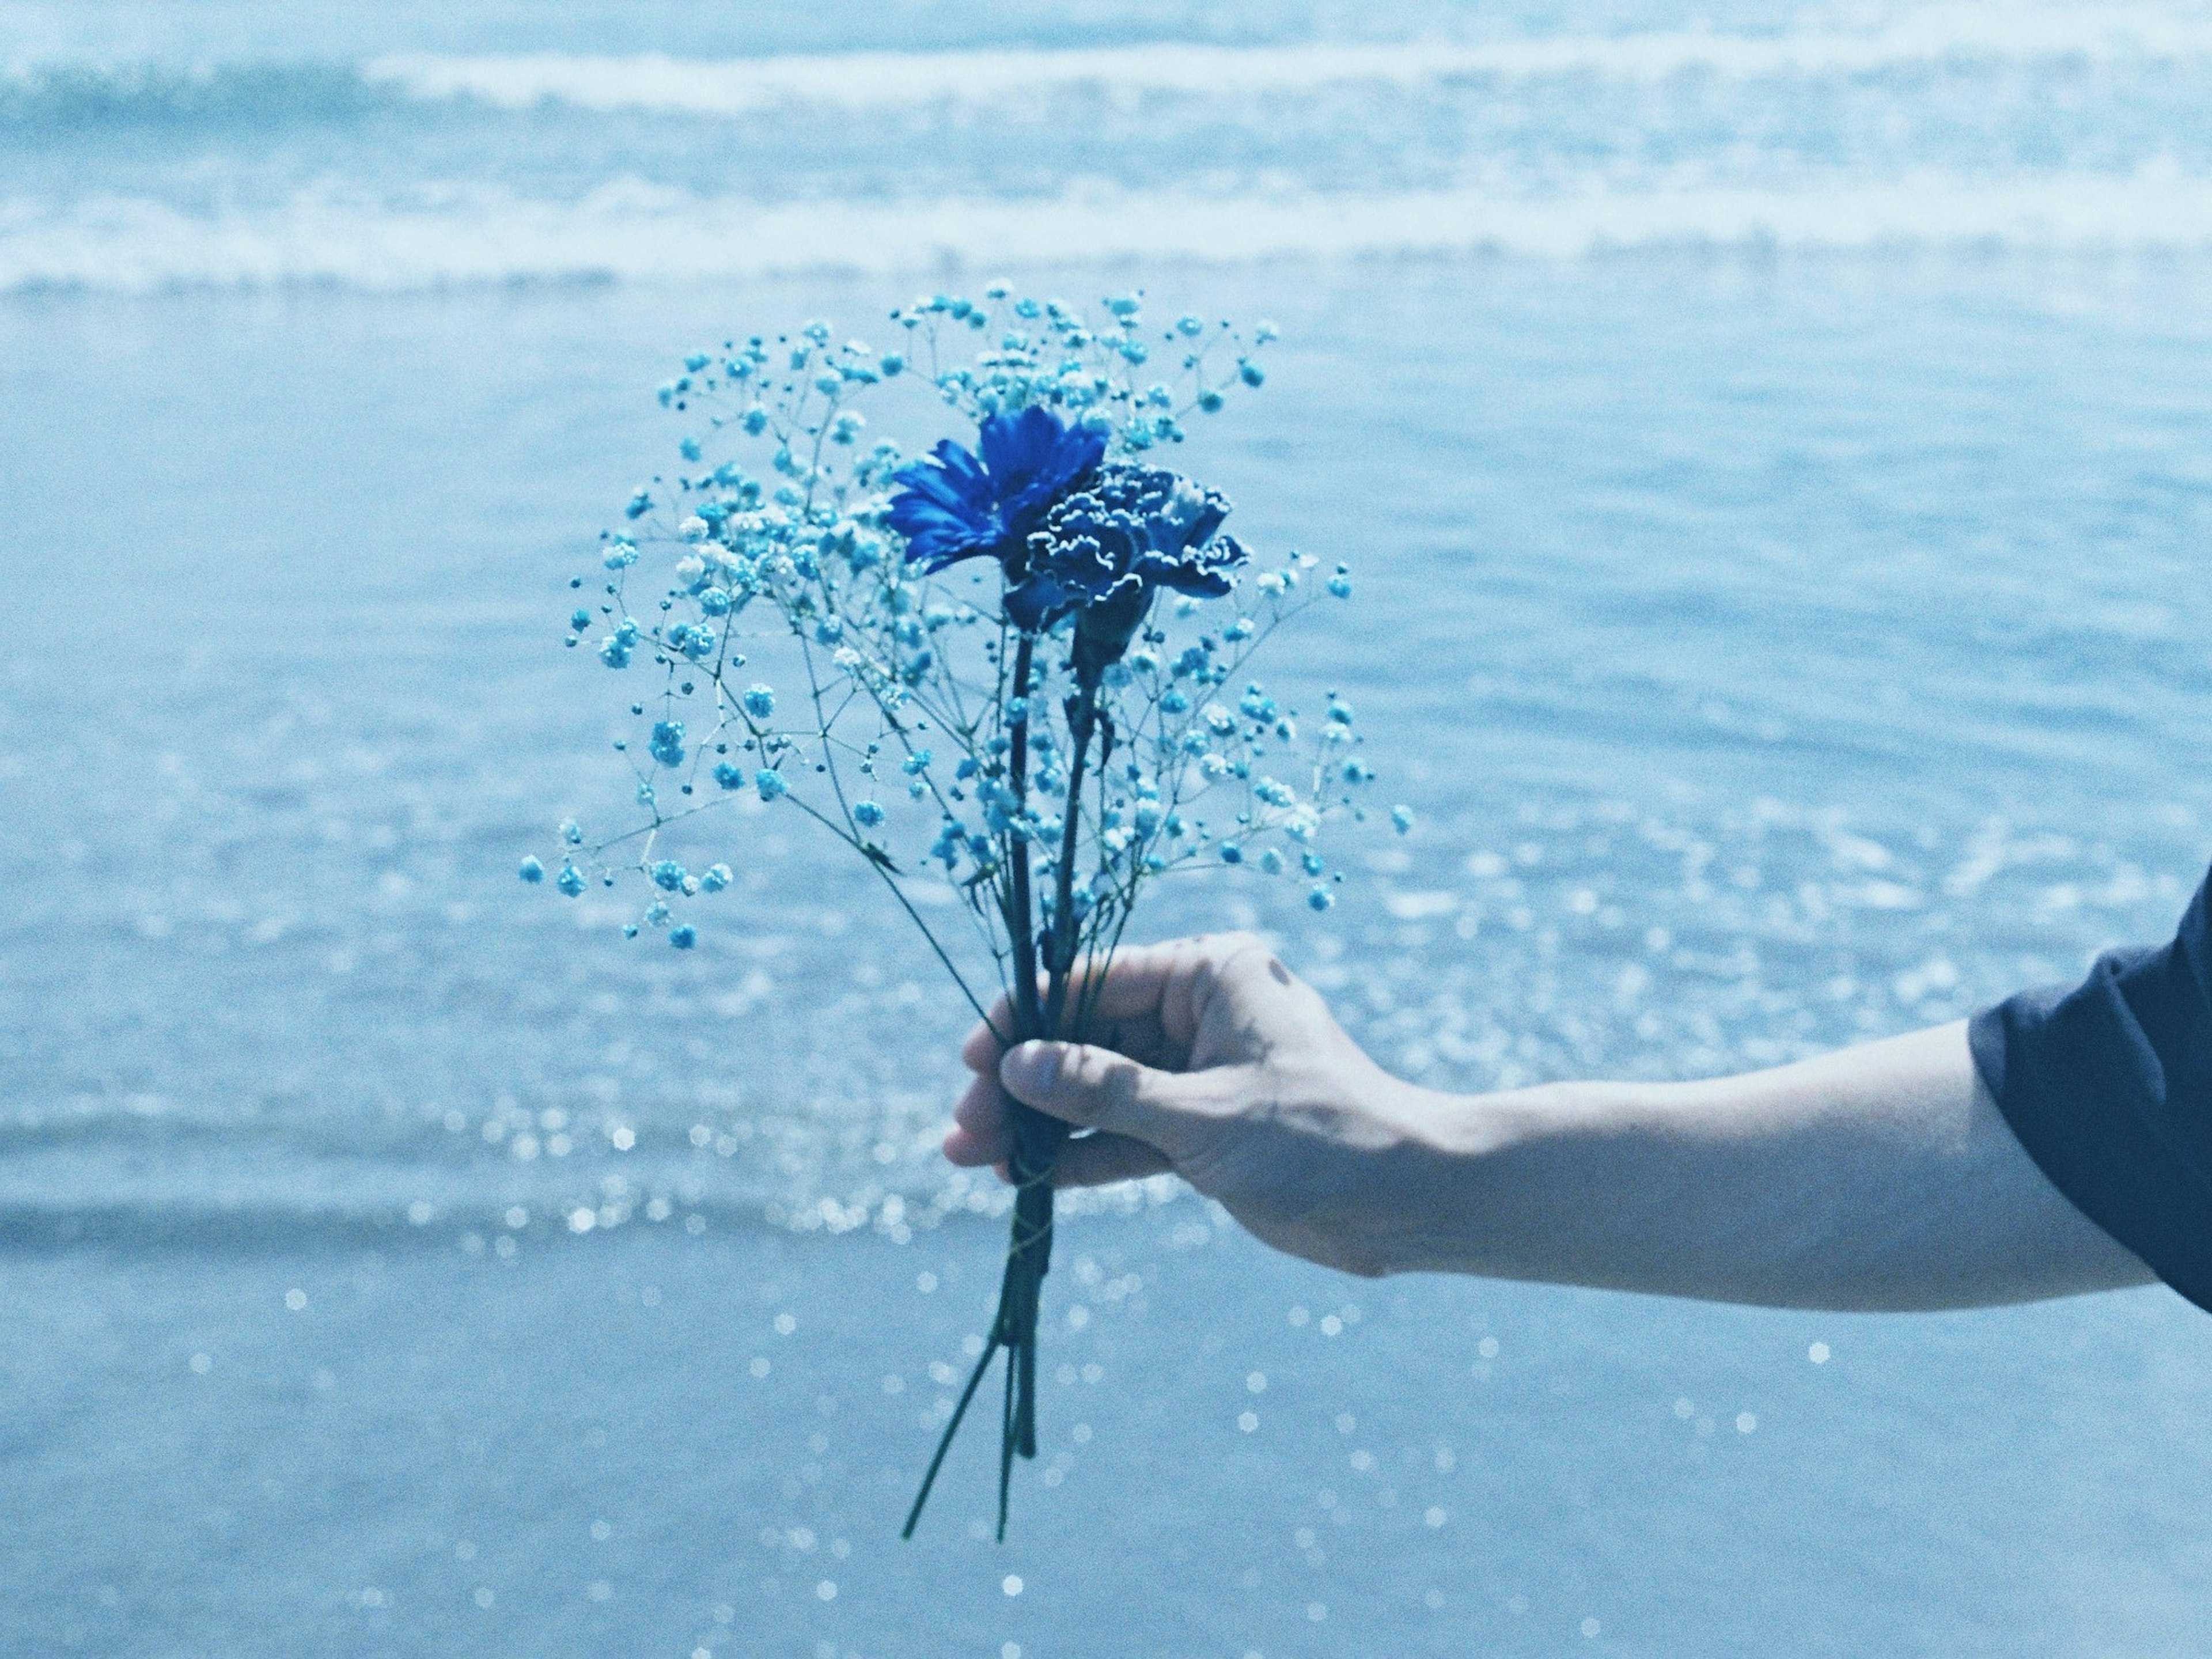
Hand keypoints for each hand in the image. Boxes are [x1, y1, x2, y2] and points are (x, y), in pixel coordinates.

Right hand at [944, 933, 1485, 1276]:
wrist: (1408, 1203)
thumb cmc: (1321, 1138)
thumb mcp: (1201, 1114)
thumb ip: (1104, 1091)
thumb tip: (1019, 1065)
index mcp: (1211, 974)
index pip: (1094, 982)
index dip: (1027, 1021)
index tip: (973, 1063)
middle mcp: (1202, 1012)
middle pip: (1087, 1038)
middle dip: (1024, 1083)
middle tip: (963, 1129)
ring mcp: (1202, 1072)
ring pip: (1100, 1091)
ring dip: (1042, 1124)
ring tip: (974, 1159)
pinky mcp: (1206, 1128)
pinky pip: (1128, 1133)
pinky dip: (1082, 1155)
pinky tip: (1028, 1178)